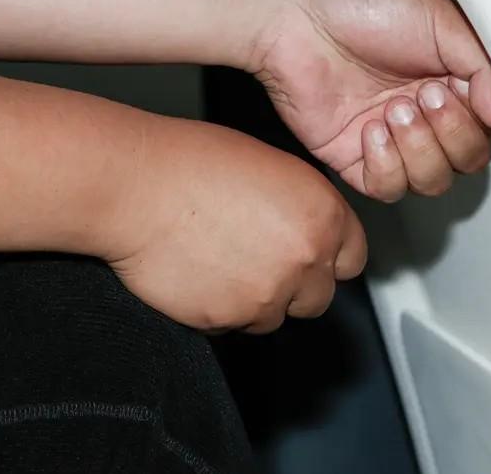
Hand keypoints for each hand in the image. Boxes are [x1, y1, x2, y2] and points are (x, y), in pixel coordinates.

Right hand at [102, 117, 365, 333]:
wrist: (137, 186)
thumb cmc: (192, 163)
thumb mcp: (271, 167)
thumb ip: (302, 207)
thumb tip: (312, 230)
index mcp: (322, 213)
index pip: (353, 258)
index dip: (329, 257)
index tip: (314, 257)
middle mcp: (304, 256)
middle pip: (319, 296)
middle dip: (294, 285)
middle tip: (258, 260)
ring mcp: (267, 294)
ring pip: (274, 316)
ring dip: (255, 299)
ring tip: (220, 260)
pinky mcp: (227, 319)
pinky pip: (232, 326)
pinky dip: (218, 309)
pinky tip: (199, 274)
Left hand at [250, 0, 490, 200]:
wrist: (295, 12)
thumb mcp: (443, 20)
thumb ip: (485, 67)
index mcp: (450, 74)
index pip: (490, 123)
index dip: (484, 118)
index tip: (468, 91)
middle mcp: (423, 109)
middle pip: (467, 159)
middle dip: (453, 133)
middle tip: (427, 95)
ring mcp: (389, 135)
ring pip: (432, 181)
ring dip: (421, 149)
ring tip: (395, 109)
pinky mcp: (353, 156)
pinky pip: (388, 188)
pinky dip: (388, 165)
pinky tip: (372, 130)